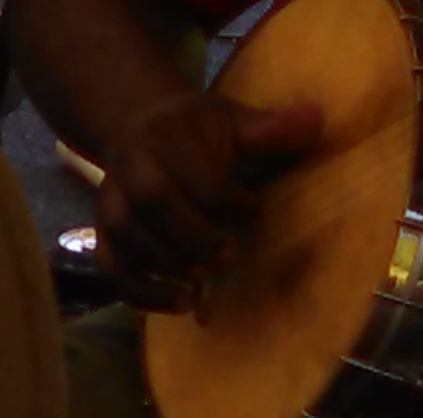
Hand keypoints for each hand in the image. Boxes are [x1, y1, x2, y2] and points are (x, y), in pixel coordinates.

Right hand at [94, 89, 322, 307]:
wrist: (138, 125)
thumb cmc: (195, 130)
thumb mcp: (233, 120)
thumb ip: (270, 127)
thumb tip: (317, 119)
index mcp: (164, 136)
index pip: (194, 175)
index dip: (228, 201)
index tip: (253, 209)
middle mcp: (130, 166)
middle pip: (153, 204)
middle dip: (195, 236)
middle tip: (230, 254)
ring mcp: (111, 200)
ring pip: (127, 237)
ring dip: (169, 265)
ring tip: (207, 281)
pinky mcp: (104, 231)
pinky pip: (111, 266)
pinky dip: (142, 291)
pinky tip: (183, 302)